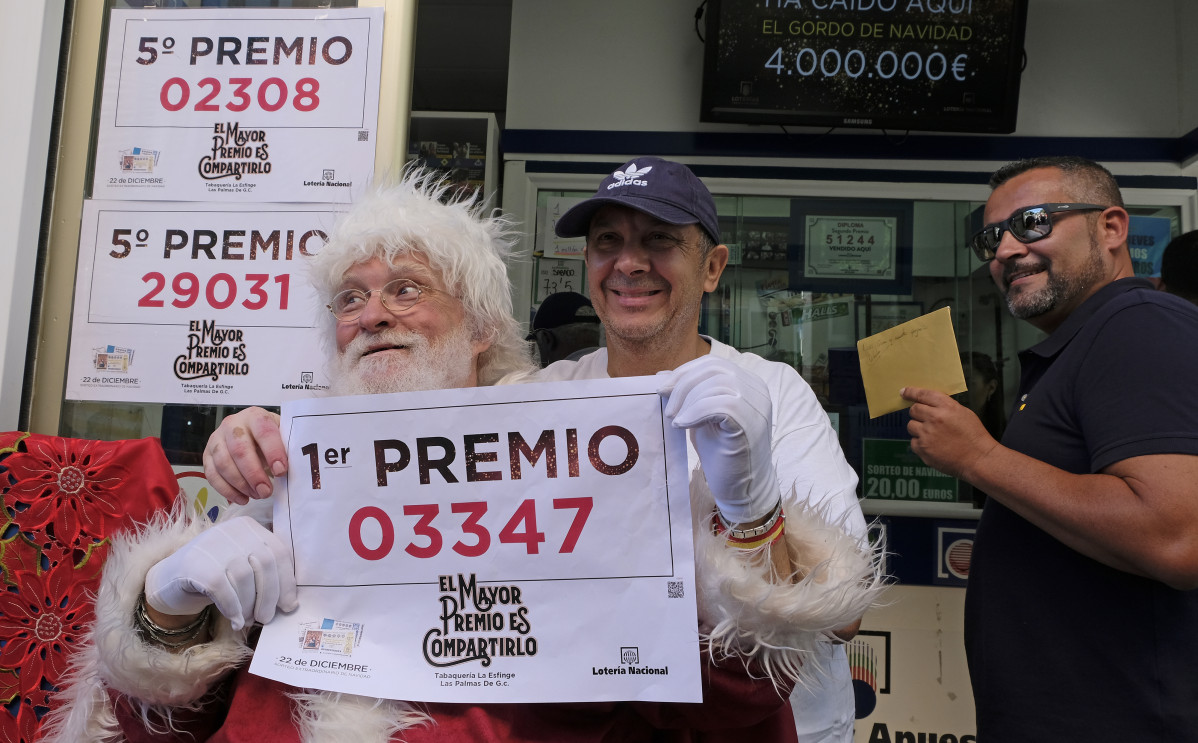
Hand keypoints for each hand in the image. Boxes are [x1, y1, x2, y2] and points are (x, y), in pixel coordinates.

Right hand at [145, 517, 297, 631]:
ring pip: (245, 578)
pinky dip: (233, 609)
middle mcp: (231, 530)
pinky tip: (236, 621)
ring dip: (250, 605)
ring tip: (249, 619)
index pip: (278, 552)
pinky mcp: (196, 565)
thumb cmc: (213, 576)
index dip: (287, 581)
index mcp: (248, 527)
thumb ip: (263, 572)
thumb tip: (289, 601)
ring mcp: (212, 545)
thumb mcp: (241, 565)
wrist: (168, 580)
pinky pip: (223, 590)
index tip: (289, 605)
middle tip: (267, 617)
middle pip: (265, 564)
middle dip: (270, 595)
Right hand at [203, 406, 285, 503]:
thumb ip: (286, 448)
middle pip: (239, 450)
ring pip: (223, 463)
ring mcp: (216, 439)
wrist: (249, 431)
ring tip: (257, 495)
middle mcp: (232, 424)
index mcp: (255, 416)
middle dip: (254, 474)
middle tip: (266, 491)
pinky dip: (227, 490)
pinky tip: (242, 498)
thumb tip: (289, 472)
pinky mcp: (206, 454)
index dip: (273, 452)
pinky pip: (212, 475)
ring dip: (240, 484)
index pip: (264, 432)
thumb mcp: (281, 436)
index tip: (281, 471)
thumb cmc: (269, 437)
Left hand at [660, 356, 776, 523]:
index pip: (713, 364)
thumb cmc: (722, 452)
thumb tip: (663, 375)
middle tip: (667, 408)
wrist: (741, 487)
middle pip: (714, 369)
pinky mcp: (751, 422)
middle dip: (683, 385)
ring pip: (716, 384)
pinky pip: (719, 404)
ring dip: (688, 400)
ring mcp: (757, 405)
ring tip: (675, 420)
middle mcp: (756, 389)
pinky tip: (682, 425)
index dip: (685, 372)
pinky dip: (695, 412)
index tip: (662, 388)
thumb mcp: (701, 416)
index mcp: (747, 383)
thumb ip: (689, 395)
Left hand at [902, 386, 998, 479]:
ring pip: (911, 426)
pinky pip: (913, 442)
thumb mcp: (963, 413)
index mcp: (946, 407)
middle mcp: (934, 419)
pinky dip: (920, 443)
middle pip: (914, 410)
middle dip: (918, 413)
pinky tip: (934, 446)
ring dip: (918, 428)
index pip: (923, 395)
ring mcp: (926, 435)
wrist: (978, 459)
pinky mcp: (923, 449)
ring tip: (933, 435)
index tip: (903, 392)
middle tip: (927, 420)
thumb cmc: (973, 435)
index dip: (911, 392)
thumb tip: (928, 404)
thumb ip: (945, 406)